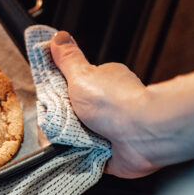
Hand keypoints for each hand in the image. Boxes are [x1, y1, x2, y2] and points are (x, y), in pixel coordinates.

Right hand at [49, 31, 159, 177]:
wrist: (143, 135)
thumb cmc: (115, 103)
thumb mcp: (81, 75)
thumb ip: (68, 59)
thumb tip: (58, 37)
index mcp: (105, 82)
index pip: (76, 87)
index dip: (60, 94)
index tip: (50, 100)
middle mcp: (111, 105)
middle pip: (76, 113)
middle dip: (65, 120)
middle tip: (60, 122)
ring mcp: (114, 130)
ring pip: (81, 136)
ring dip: (73, 140)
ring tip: (69, 140)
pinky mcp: (114, 154)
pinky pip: (89, 157)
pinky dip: (82, 157)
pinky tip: (77, 154)